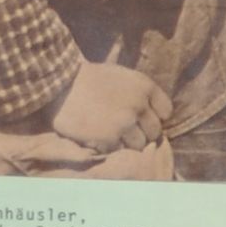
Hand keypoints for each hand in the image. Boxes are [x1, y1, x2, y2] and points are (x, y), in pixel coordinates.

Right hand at [49, 62, 168, 154]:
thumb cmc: (89, 79)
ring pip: (139, 145)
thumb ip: (140, 93)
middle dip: (142, 132)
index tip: (143, 119)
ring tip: (110, 133)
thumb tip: (156, 116)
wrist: (60, 84)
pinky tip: (97, 136)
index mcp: (144, 86)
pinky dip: (109, 147)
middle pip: (154, 131)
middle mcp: (139, 105)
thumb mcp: (122, 76)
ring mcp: (124, 124)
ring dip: (127, 142)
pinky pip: (118, 150)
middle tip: (125, 130)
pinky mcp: (109, 139)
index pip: (166, 111)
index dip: (155, 116)